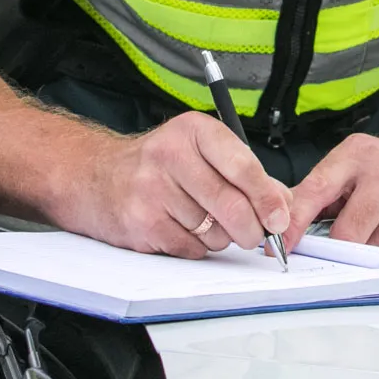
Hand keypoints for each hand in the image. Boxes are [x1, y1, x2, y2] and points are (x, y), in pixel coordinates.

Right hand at [58, 113, 291, 258]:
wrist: (96, 177)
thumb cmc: (158, 164)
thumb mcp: (201, 152)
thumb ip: (245, 173)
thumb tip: (282, 204)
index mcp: (194, 130)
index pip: (242, 164)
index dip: (267, 197)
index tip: (280, 217)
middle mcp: (171, 154)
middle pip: (230, 204)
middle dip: (251, 229)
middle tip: (255, 235)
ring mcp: (152, 189)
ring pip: (213, 231)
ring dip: (219, 237)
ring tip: (202, 221)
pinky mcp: (141, 221)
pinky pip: (190, 248)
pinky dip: (196, 247)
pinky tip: (181, 229)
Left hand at [288, 135, 378, 254]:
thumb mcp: (348, 169)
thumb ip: (315, 195)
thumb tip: (278, 225)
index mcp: (357, 153)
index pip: (317, 190)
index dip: (296, 222)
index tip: (281, 246)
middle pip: (348, 232)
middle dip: (342, 247)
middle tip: (344, 247)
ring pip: (378, 248)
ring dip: (373, 251)